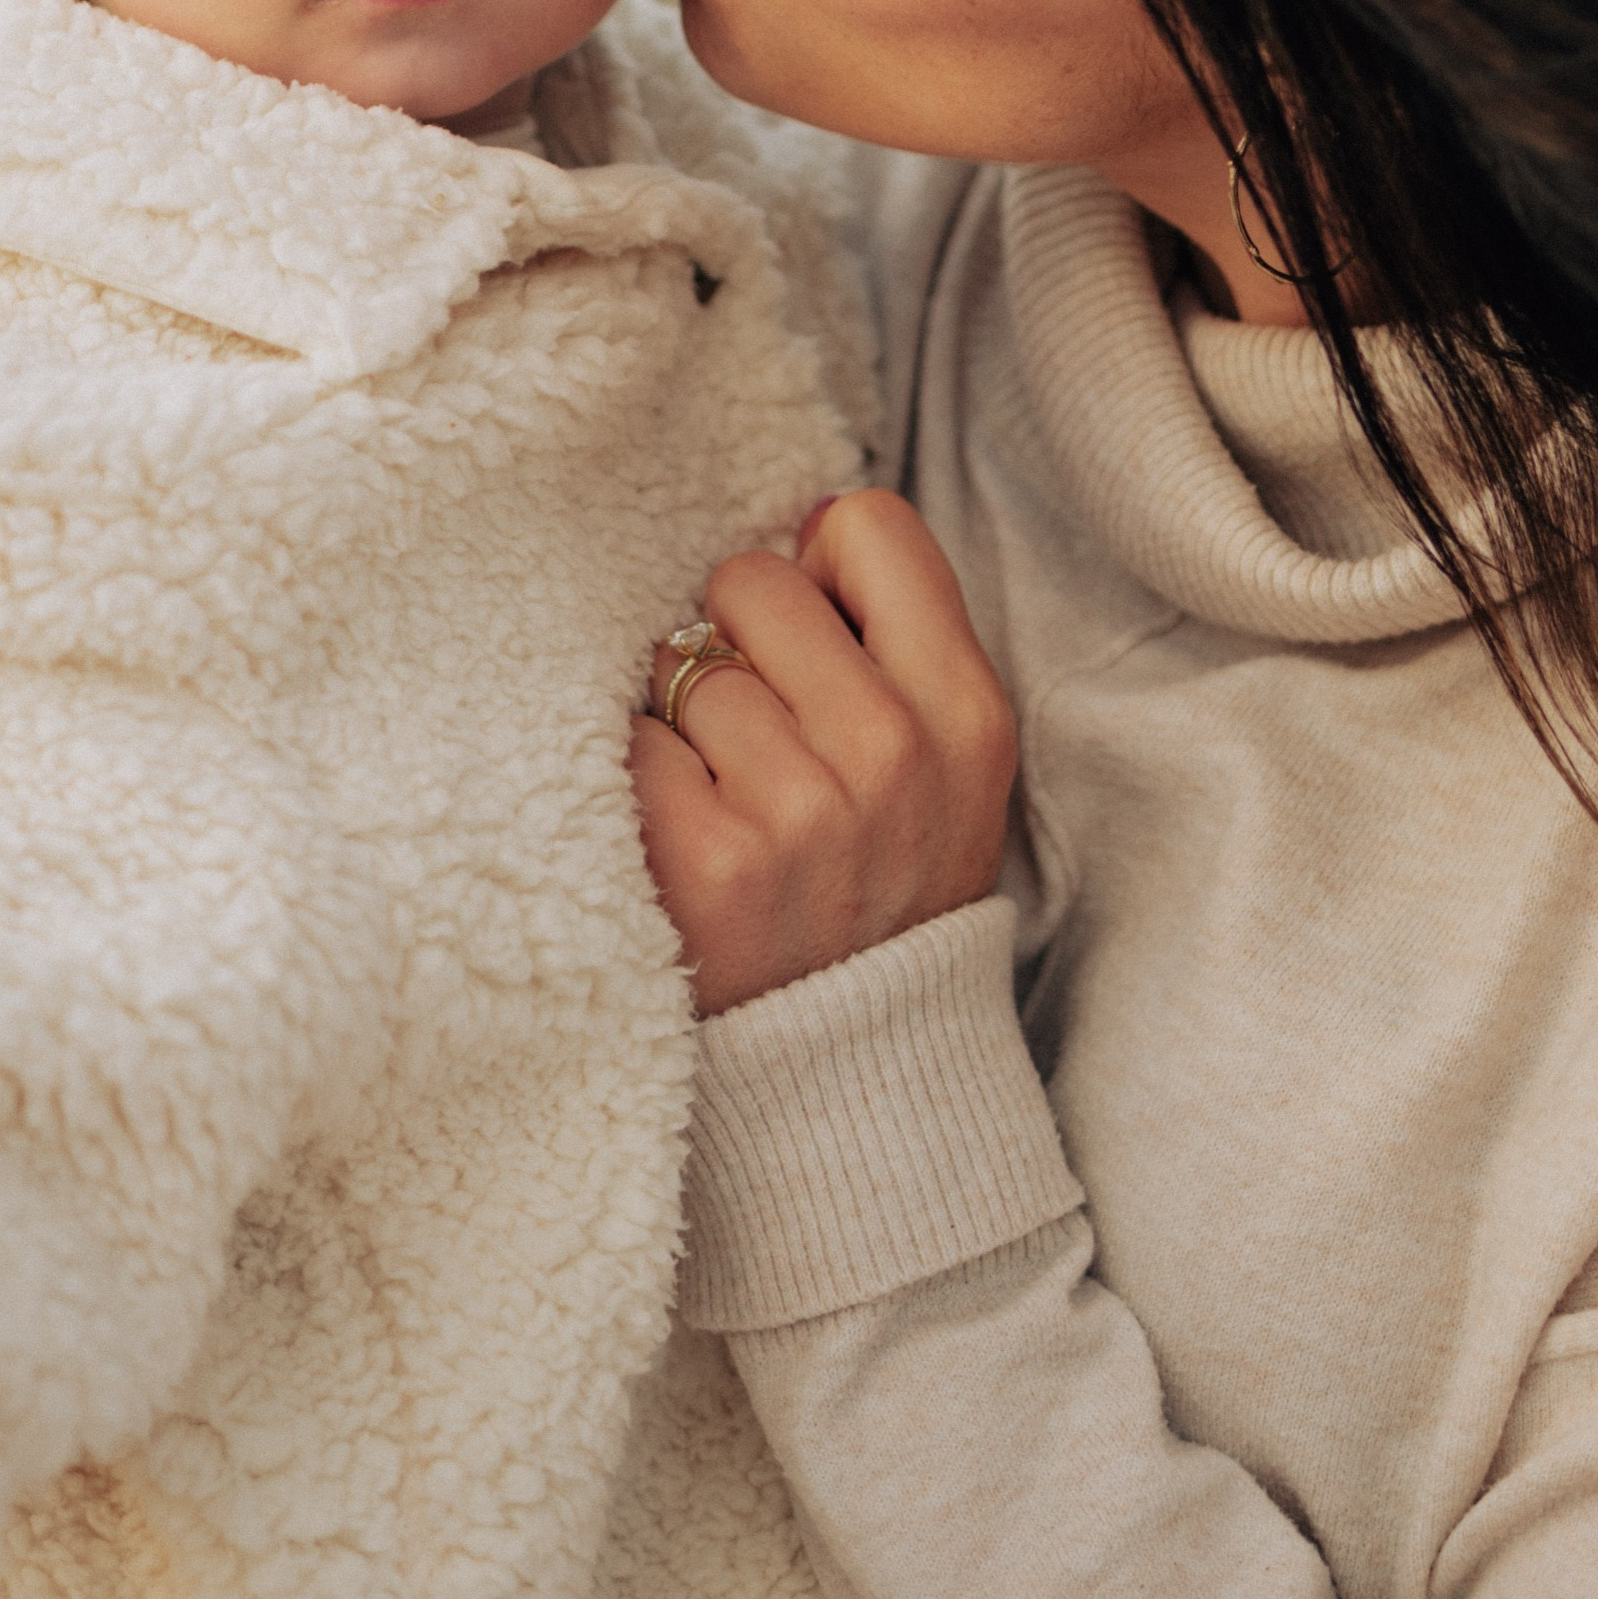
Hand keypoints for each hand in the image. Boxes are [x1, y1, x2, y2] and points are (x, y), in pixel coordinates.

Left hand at [631, 489, 1016, 1016]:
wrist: (842, 1082)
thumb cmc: (876, 894)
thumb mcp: (945, 768)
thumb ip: (894, 639)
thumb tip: (809, 516)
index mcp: (967, 712)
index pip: (870, 525)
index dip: (821, 574)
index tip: (814, 645)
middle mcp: (894, 753)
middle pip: (753, 579)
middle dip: (737, 644)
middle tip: (758, 742)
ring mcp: (801, 811)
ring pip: (685, 662)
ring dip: (682, 723)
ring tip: (723, 802)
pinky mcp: (707, 863)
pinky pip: (630, 741)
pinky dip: (635, 783)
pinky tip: (679, 842)